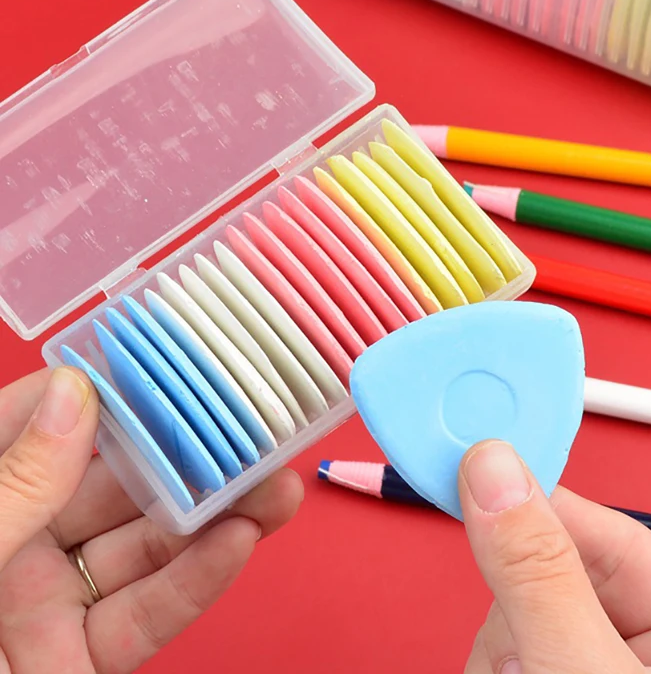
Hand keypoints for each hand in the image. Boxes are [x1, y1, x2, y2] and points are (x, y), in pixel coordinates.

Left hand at [0, 367, 302, 673]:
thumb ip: (12, 485)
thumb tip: (77, 394)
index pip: (41, 419)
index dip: (106, 385)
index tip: (170, 356)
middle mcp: (12, 541)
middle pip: (113, 483)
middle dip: (187, 452)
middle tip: (250, 425)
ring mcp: (46, 603)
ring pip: (143, 548)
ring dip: (214, 516)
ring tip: (275, 484)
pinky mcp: (76, 661)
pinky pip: (144, 616)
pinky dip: (196, 581)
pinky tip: (239, 543)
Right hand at [459, 441, 650, 672]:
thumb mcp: (585, 672)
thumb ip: (541, 575)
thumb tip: (497, 473)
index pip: (616, 537)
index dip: (546, 501)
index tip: (487, 462)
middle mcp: (642, 659)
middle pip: (549, 576)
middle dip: (515, 608)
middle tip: (513, 642)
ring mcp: (584, 670)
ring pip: (511, 618)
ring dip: (497, 652)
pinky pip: (496, 653)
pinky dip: (488, 667)